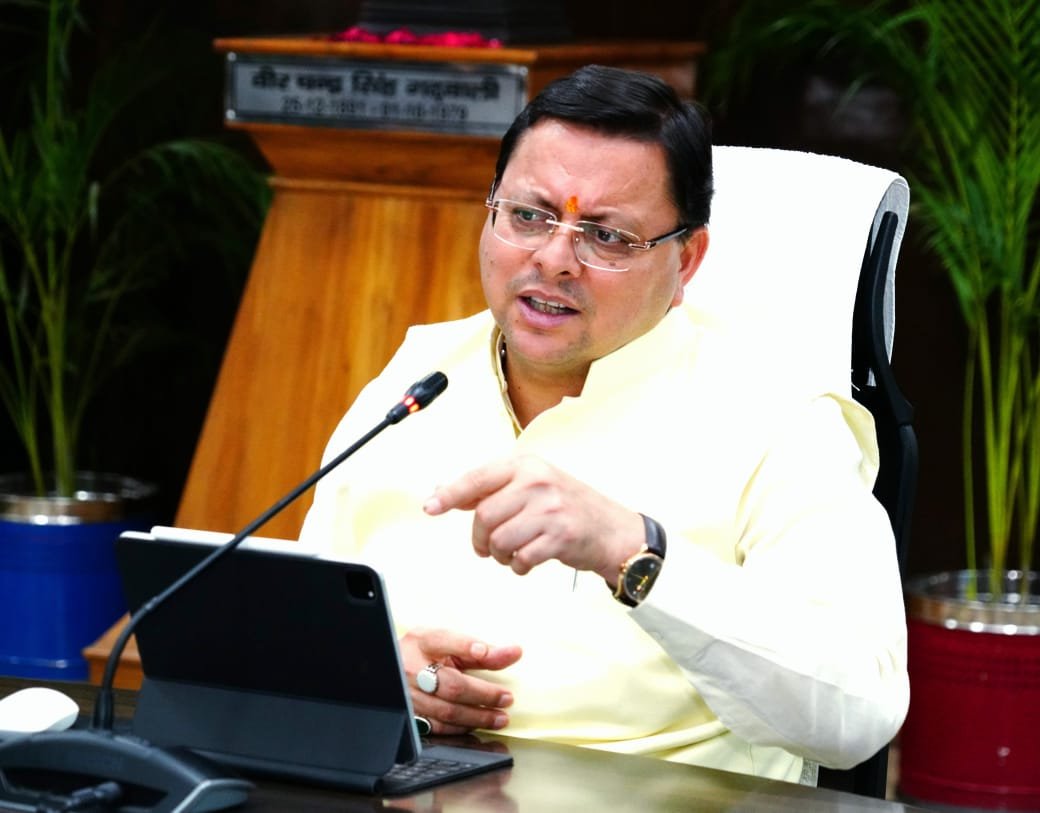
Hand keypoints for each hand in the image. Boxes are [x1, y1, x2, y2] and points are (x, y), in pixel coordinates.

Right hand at [402, 627, 521, 734]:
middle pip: (452, 685)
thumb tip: (513, 653)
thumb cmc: (426, 653)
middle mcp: (413, 668)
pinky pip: (438, 727)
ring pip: (447, 711)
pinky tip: (476, 725)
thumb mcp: (448, 643)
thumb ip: (480, 650)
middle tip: (506, 698)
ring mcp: (410, 694)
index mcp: (423, 642)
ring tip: (500, 717)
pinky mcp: (411, 714)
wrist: (393, 667)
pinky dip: (461, 728)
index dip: (467, 647)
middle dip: (483, 694)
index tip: (486, 651)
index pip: (445, 641)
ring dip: (478, 717)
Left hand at [423, 454, 644, 581]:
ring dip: (499, 555)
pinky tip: (528, 561)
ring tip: (511, 554)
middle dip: (479, 538)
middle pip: (484, 515)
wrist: (614, 530)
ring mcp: (551, 508)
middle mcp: (538, 481)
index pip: (477, 478)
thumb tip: (444, 494)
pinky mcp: (561, 536)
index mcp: (527, 464)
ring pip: (499, 539)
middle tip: (486, 548)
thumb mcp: (532, 486)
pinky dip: (518, 566)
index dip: (449, 494)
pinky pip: (520, 559)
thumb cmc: (567, 507)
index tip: (430, 507)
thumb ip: (492, 488)